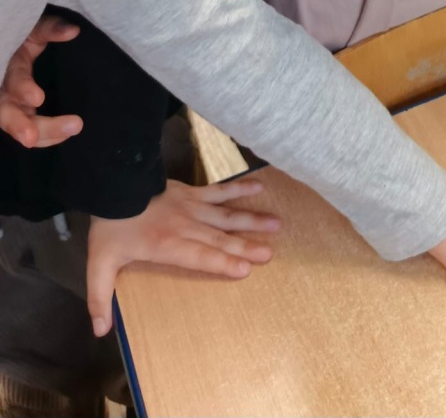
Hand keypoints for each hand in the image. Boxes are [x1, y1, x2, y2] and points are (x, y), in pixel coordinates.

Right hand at [0, 15, 82, 147]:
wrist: (26, 46)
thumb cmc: (29, 36)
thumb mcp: (35, 28)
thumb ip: (50, 28)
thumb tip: (73, 31)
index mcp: (8, 66)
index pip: (12, 80)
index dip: (22, 89)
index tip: (38, 97)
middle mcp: (5, 89)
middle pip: (5, 112)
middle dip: (19, 125)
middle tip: (31, 138)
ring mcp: (14, 103)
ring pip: (19, 125)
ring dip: (41, 134)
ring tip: (67, 133)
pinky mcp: (24, 113)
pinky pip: (32, 129)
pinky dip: (47, 136)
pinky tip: (65, 135)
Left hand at [87, 178, 279, 336]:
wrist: (113, 185)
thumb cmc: (110, 228)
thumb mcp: (99, 265)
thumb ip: (100, 297)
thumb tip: (101, 331)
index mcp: (167, 245)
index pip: (199, 255)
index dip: (222, 262)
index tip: (245, 269)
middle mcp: (185, 226)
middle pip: (219, 237)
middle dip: (245, 246)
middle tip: (270, 254)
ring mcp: (191, 206)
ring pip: (225, 215)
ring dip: (251, 220)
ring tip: (276, 224)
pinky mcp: (192, 192)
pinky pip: (219, 191)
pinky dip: (239, 189)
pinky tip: (259, 186)